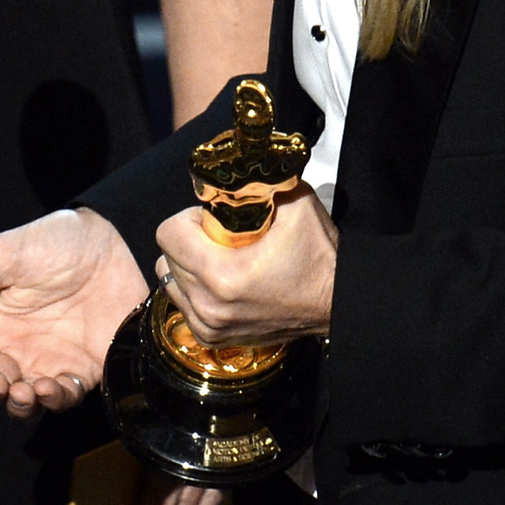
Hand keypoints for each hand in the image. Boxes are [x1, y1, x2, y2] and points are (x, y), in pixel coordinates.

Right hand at [0, 208, 148, 417]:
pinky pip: (64, 397)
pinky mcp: (83, 368)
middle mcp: (17, 347)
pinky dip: (54, 400)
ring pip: (25, 402)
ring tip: (24, 391)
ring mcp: (50, 360)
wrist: (110, 242)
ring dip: (19, 405)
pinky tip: (50, 386)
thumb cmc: (53, 241)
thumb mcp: (6, 252)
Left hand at [156, 183, 336, 344]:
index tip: (214, 218)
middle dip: (189, 239)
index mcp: (222, 275)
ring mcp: (209, 326)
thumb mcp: (294, 202)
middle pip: (166, 256)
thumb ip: (259, 181)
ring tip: (220, 259)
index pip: (168, 234)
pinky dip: (195, 289)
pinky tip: (222, 281)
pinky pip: (183, 303)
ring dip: (188, 265)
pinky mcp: (212, 338)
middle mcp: (209, 306)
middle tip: (220, 235)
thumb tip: (236, 167)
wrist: (337, 304)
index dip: (189, 218)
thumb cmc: (317, 256)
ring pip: (171, 281)